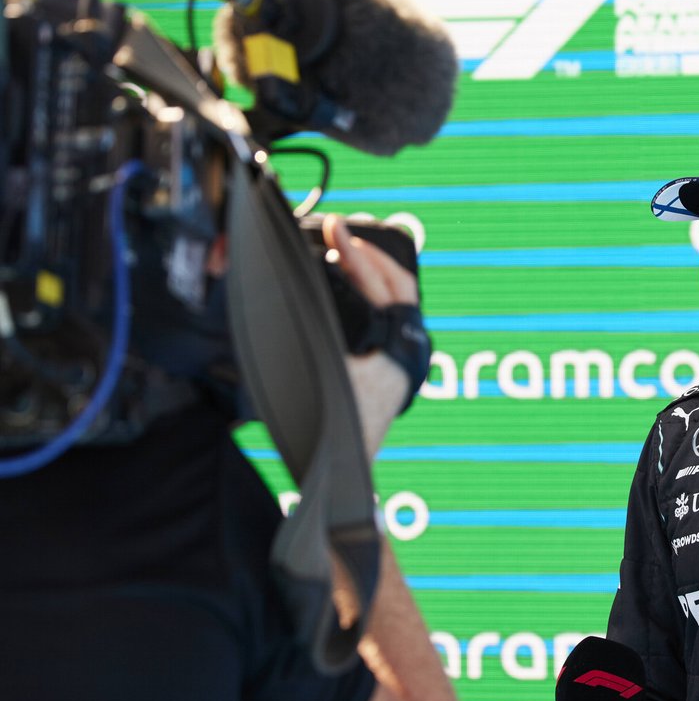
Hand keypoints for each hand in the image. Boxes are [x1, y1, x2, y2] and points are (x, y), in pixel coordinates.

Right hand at [322, 214, 417, 455]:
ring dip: (373, 272)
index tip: (334, 227)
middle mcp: (412, 351)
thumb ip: (308, 326)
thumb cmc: (330, 428)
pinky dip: (373, 293)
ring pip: (401, 299)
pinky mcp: (396, 365)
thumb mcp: (316, 369)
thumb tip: (283, 284)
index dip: (357, 252)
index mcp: (400, 348)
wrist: (342, 473)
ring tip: (342, 250)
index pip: (386, 285)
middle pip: (401, 285)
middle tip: (338, 232)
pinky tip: (348, 284)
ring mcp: (408, 358)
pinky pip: (393, 315)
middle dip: (369, 254)